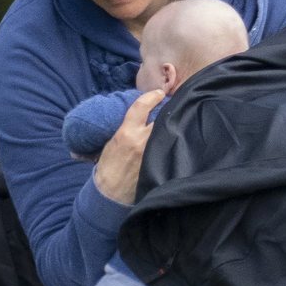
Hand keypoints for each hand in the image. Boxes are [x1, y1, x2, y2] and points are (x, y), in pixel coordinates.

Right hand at [93, 89, 164, 204]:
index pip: (141, 107)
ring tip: (176, 121)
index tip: (159, 93)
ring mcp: (152, 152)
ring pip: (168, 131)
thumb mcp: (112, 141)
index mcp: (126, 133)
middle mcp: (142, 141)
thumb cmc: (108, 166)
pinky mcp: (159, 163)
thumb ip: (127, 128)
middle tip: (173, 105)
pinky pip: (169, 146)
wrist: (111, 192)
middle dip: (168, 110)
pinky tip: (175, 138)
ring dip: (172, 125)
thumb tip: (140, 117)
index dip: (151, 96)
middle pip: (161, 118)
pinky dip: (172, 140)